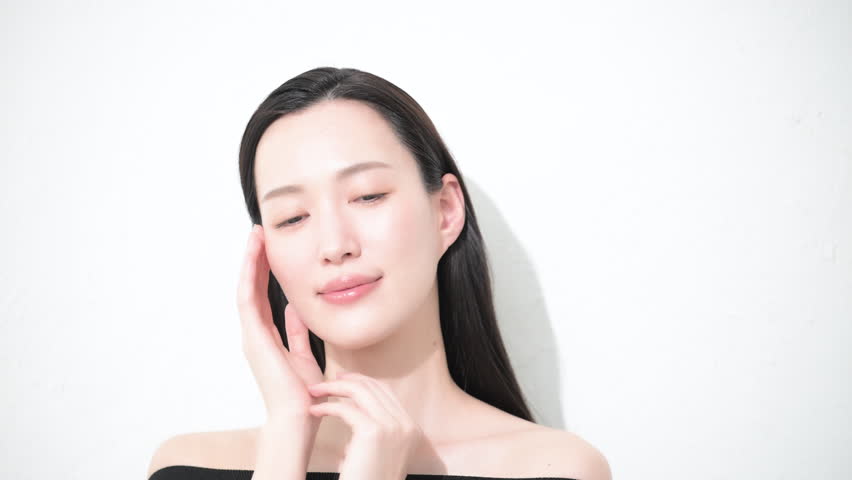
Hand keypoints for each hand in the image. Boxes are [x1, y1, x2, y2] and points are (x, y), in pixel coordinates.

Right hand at [237, 224, 324, 420]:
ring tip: (255, 235)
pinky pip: (247, 298)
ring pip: (246, 288)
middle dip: (255, 260)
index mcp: (266, 339)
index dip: (265, 272)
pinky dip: (249, 275)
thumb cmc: (303, 395)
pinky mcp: (253, 337)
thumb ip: (297, 332)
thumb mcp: (303, 356)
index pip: (263, 297)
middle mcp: (255, 335)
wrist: (296, 418)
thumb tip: (296, 309)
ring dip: (250, 261)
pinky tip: (254, 255)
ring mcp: (251, 336)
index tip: (270, 249)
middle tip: (259, 233)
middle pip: (252, 288)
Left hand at [306, 372, 423, 479]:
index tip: (343, 380)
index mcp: (411, 429)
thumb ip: (375, 431)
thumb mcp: (379, 454)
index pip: (387, 393)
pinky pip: (346, 409)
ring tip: (315, 392)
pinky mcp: (374, 432)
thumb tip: (353, 408)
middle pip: (374, 387)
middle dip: (346, 381)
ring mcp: (393, 427)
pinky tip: (315, 411)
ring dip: (334, 388)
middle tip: (324, 383)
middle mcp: (406, 425)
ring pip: (360, 392)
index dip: (363, 382)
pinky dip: (327, 407)